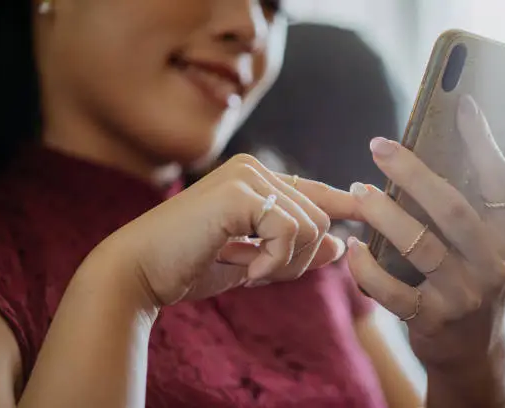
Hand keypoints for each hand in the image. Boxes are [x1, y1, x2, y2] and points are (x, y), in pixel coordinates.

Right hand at [95, 154, 356, 305]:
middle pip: (319, 217)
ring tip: (248, 270)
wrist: (138, 273)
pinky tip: (245, 268)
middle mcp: (253, 169)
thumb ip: (293, 251)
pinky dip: (274, 262)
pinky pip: (290, 232)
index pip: (312, 191)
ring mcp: (246, 176)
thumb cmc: (189, 266)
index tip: (366, 203)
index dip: (343, 201)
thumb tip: (337, 246)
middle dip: (300, 258)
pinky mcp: (239, 192)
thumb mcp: (252, 261)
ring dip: (287, 263)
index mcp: (253, 180)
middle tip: (260, 273)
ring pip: (312, 225)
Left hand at [347, 95, 504, 368]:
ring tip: (358, 191)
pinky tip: (351, 247)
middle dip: (413, 173)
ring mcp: (464, 296)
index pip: (500, 182)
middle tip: (379, 147)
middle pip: (452, 209)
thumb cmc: (475, 279)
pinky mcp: (432, 320)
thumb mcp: (492, 243)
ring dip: (383, 214)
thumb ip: (483, 201)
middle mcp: (494, 265)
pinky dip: (366, 267)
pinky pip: (391, 290)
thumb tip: (476, 136)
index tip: (463, 106)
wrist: (474, 350)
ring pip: (420, 246)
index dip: (482, 143)